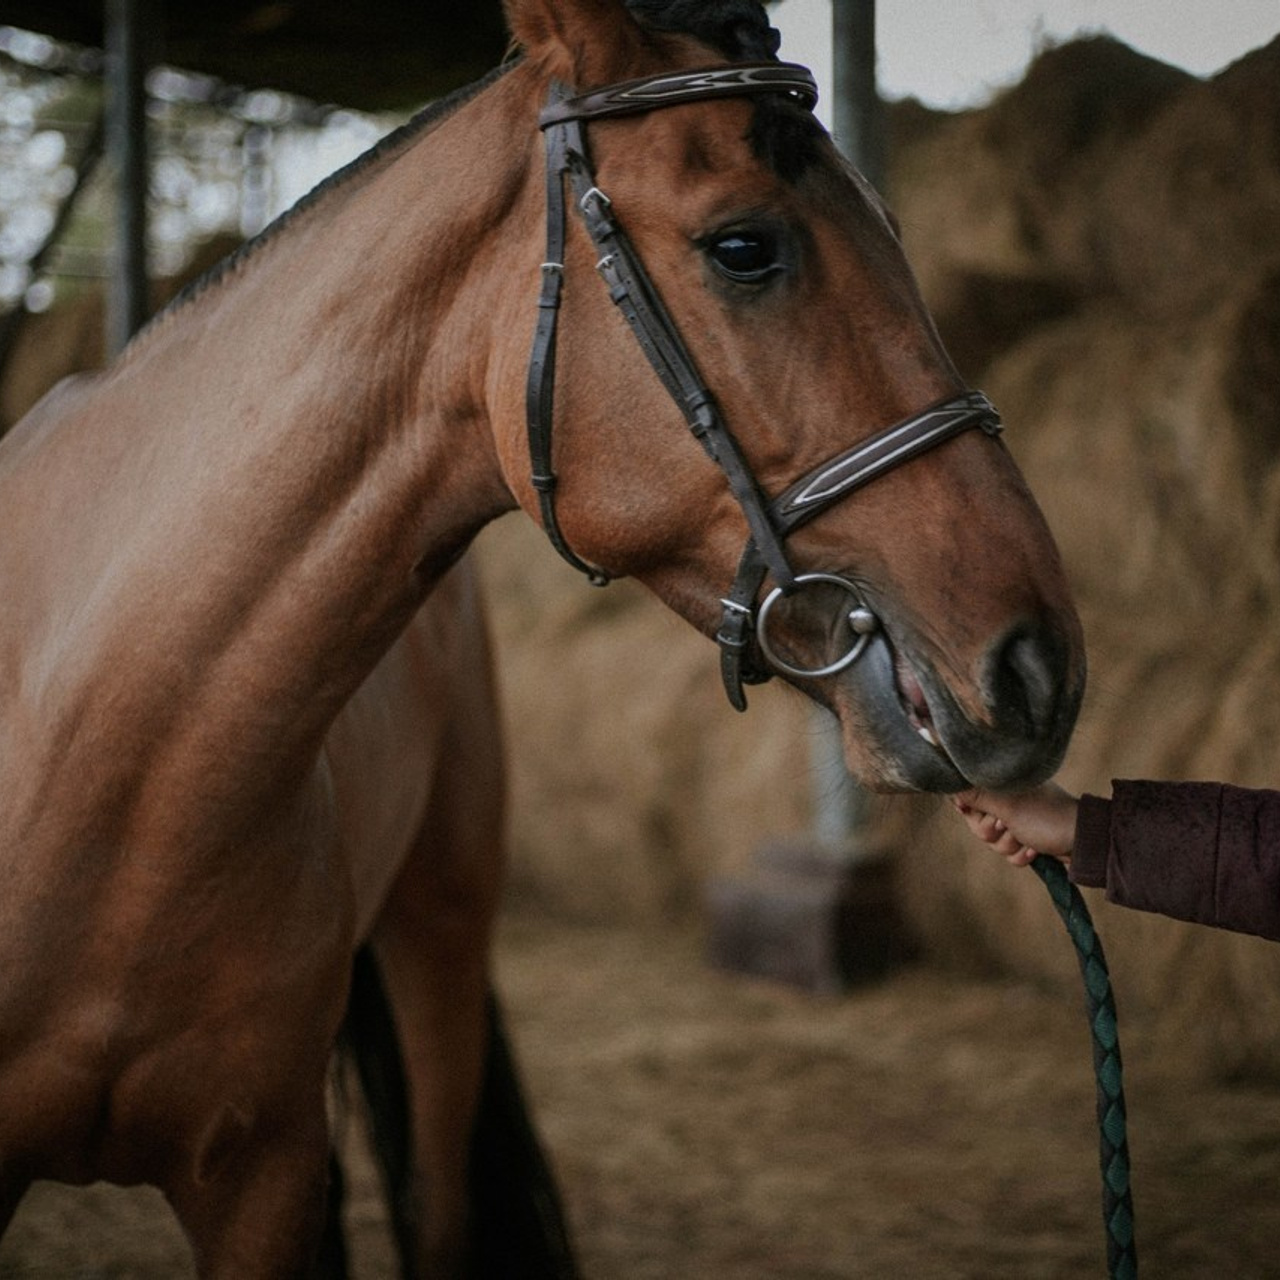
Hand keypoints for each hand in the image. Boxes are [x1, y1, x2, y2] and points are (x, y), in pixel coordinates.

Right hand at [951, 783, 1078, 866]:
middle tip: (1008, 825)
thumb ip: (976, 795)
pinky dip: (1021, 853)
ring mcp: (1016, 819)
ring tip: (1027, 837)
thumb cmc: (1046, 817)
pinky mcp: (1025, 836)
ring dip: (1009, 845)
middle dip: (993, 832)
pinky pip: (1008, 852)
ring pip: (992, 841)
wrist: (1082, 841)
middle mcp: (1006, 799)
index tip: (983, 812)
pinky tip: (1035, 847)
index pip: (966, 796)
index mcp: (1000, 784)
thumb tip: (949, 782)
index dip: (971, 810)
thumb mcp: (1006, 806)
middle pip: (977, 823)